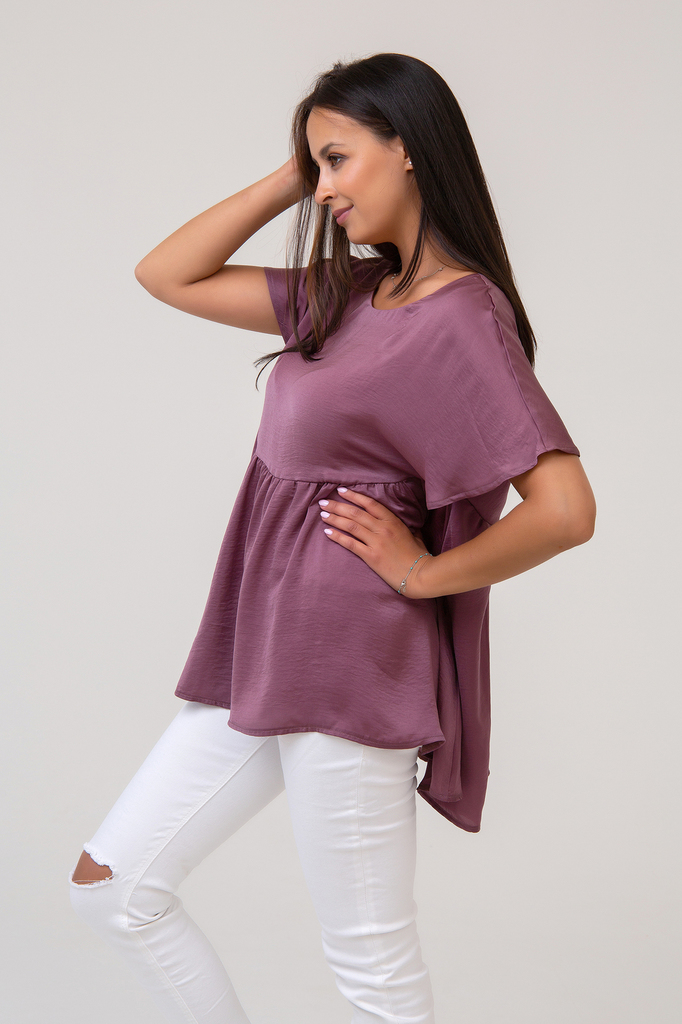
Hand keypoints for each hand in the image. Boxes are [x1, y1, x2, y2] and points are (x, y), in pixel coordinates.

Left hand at [317, 488, 432, 597]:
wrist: (420, 575)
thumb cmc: (419, 556)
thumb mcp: (415, 535)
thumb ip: (406, 528)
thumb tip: (404, 525)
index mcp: (393, 521)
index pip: (369, 504)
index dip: (353, 496)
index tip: (341, 491)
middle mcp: (383, 529)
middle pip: (355, 513)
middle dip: (337, 506)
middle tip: (324, 502)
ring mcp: (376, 542)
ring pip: (351, 526)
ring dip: (335, 519)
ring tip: (323, 515)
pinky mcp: (371, 557)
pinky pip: (351, 544)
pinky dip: (338, 537)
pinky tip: (327, 532)